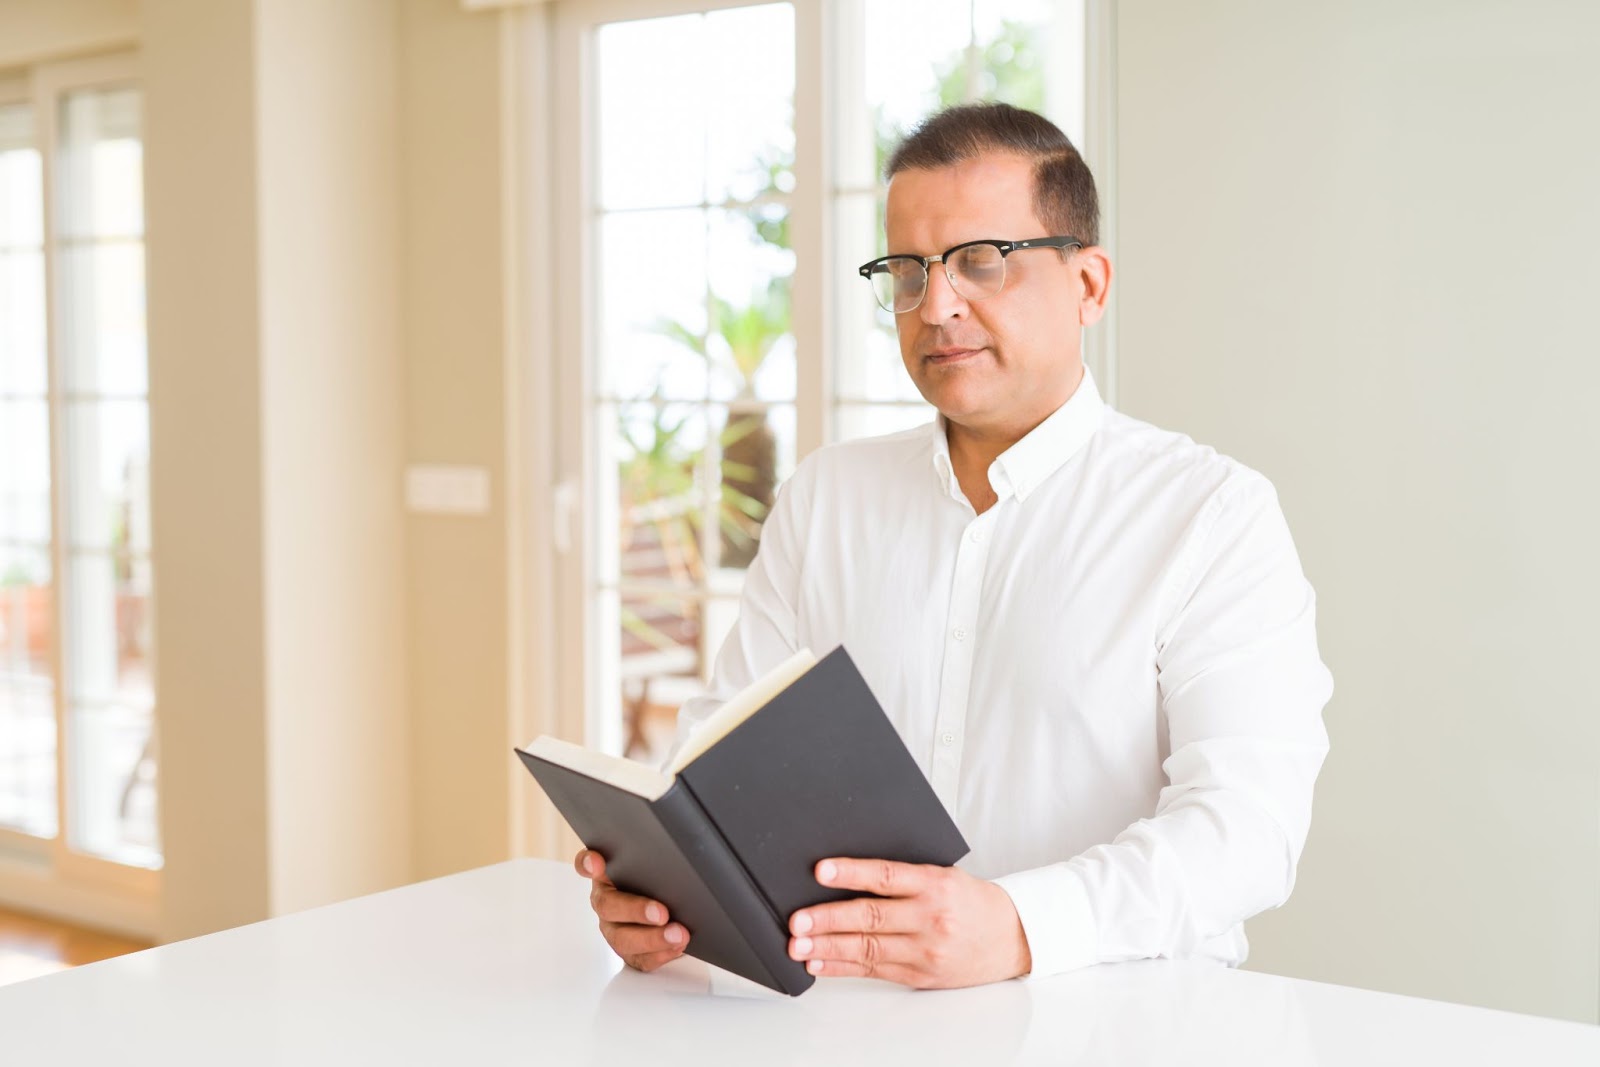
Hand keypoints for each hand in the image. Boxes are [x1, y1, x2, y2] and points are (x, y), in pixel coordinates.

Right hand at [574, 848, 689, 972]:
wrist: (674, 911)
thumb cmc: (661, 882)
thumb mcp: (656, 866)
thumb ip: (653, 857)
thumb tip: (671, 853)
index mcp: (607, 875)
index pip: (586, 864)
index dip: (587, 863)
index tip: (597, 862)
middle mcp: (606, 902)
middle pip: (608, 907)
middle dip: (636, 911)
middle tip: (662, 913)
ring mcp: (614, 930)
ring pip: (623, 939)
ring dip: (652, 939)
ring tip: (678, 935)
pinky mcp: (630, 953)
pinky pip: (640, 959)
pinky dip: (660, 954)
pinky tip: (676, 947)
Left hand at [787, 858, 1031, 988]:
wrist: (1011, 937)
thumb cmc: (971, 901)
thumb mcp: (943, 875)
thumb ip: (903, 877)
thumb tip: (847, 874)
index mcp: (935, 884)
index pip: (887, 876)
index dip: (852, 872)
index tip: (821, 871)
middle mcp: (930, 918)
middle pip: (872, 917)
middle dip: (829, 920)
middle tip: (797, 921)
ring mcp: (925, 950)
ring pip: (868, 948)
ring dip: (828, 948)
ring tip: (799, 946)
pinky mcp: (920, 975)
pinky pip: (874, 971)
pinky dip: (843, 968)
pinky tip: (820, 964)